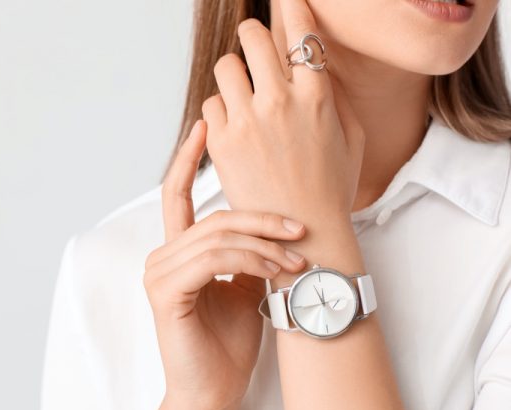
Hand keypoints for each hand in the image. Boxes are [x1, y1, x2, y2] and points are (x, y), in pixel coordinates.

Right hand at [144, 120, 307, 409]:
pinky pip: (213, 259)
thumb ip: (249, 252)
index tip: (205, 122)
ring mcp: (159, 273)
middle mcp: (162, 256)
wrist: (214, 390)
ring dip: (265, 245)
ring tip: (297, 261)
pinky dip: (251, 262)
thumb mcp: (246, 286)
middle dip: (263, 218)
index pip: (177, 193)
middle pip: (215, 215)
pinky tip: (276, 273)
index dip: (189, 156)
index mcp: (178, 251)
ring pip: (218, 235)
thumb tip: (279, 222)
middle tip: (301, 228)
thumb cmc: (230, 342)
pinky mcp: (165, 292)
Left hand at [201, 0, 365, 229]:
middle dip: (253, 34)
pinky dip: (220, 109)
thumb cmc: (331, 188)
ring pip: (226, 66)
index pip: (301, 31)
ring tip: (242, 89)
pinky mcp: (221, 142)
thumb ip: (332, 96)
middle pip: (254, 36)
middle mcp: (280, 101)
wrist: (303, 235)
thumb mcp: (350, 136)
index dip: (291, 5)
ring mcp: (247, 121)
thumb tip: (313, 66)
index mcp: (317, 96)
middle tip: (253, 41)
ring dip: (234, 72)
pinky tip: (233, 124)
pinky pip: (210, 103)